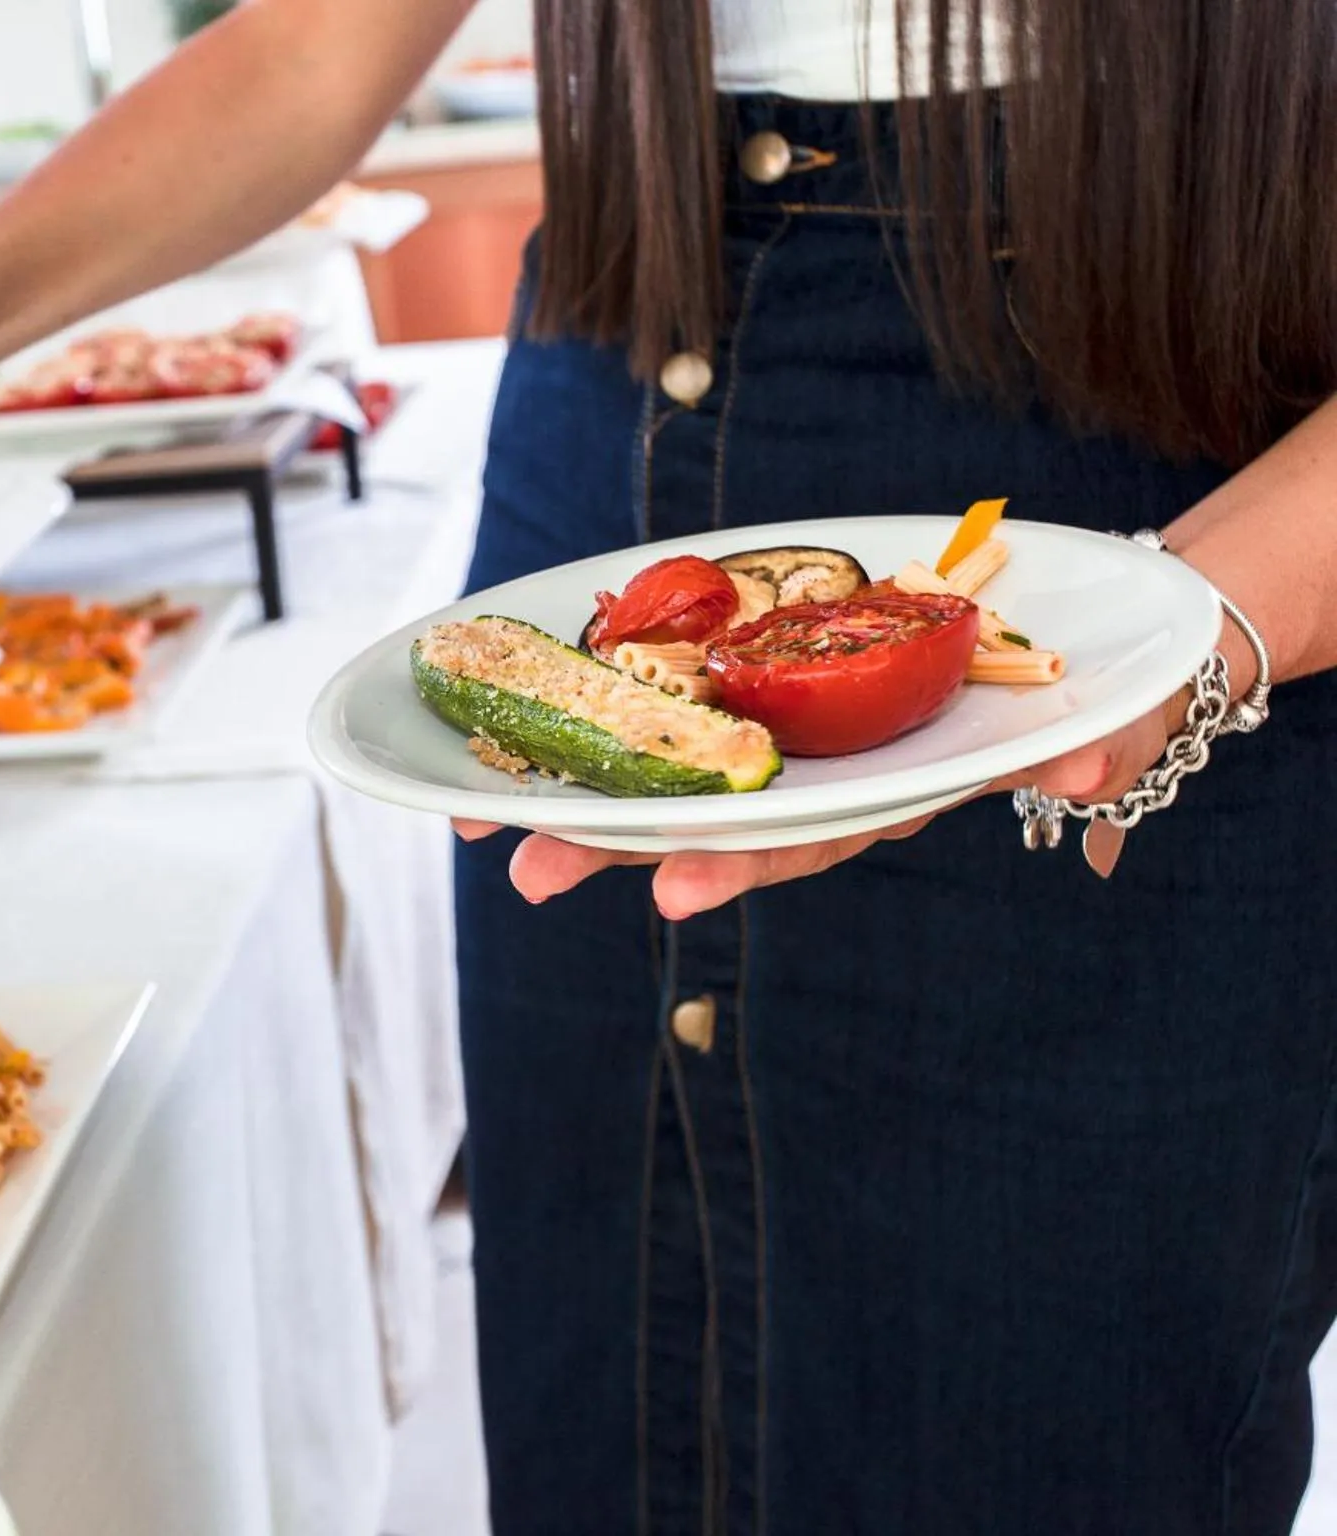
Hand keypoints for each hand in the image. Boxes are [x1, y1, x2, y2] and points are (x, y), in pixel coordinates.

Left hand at [458, 694, 1186, 916]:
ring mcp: (781, 729)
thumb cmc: (1090, 685)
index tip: (672, 891)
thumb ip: (1097, 740)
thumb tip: (1093, 762)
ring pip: (663, 771)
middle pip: (705, 820)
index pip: (806, 840)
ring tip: (478, 828)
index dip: (740, 864)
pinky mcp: (749, 673)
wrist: (1073, 632)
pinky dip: (584, 708)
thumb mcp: (1106, 710)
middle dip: (614, 846)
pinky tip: (492, 732)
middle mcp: (818, 776)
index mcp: (886, 797)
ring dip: (571, 799)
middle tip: (525, 874)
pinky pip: (660, 695)